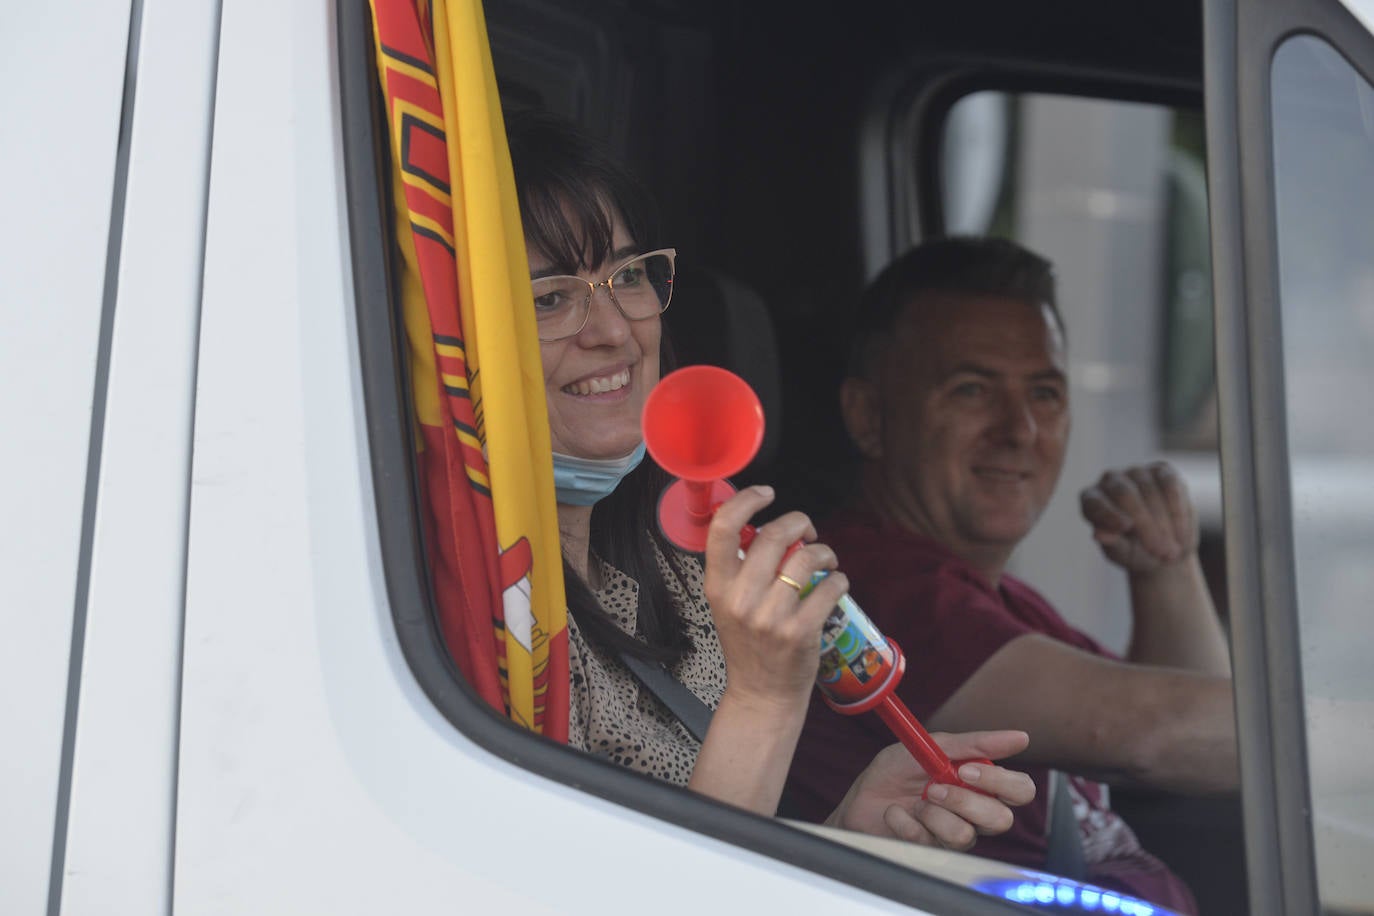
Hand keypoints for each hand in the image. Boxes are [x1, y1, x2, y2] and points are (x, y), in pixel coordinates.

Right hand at [703, 486, 849, 714]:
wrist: (761, 694)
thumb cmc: (748, 645)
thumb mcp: (728, 604)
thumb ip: (741, 568)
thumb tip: (769, 528)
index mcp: (718, 586)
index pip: (723, 528)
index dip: (746, 500)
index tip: (766, 493)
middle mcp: (740, 599)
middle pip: (774, 535)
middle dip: (799, 522)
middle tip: (808, 532)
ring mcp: (770, 617)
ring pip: (807, 558)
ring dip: (825, 552)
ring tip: (826, 561)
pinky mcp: (800, 632)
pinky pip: (829, 588)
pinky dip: (838, 580)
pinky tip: (834, 584)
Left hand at [826, 731, 1034, 849]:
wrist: (860, 799)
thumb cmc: (897, 770)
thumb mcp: (932, 746)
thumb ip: (974, 744)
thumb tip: (1020, 738)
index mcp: (981, 784)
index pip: (1020, 790)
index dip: (1002, 782)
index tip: (967, 769)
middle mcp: (974, 812)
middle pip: (1001, 819)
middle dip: (965, 802)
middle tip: (934, 788)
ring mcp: (954, 835)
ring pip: (965, 835)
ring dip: (933, 813)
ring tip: (916, 801)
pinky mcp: (931, 852)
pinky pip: (930, 843)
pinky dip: (906, 822)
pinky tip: (896, 814)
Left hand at [1079, 462, 1198, 574]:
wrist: (1164, 548)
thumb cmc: (1135, 552)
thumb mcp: (1122, 553)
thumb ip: (1111, 543)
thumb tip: (1098, 534)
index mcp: (1091, 500)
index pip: (1094, 503)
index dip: (1108, 513)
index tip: (1125, 527)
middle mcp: (1110, 480)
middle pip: (1124, 494)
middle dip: (1145, 523)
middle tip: (1160, 551)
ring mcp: (1135, 473)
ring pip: (1149, 490)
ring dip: (1164, 522)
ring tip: (1173, 550)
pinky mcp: (1161, 470)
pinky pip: (1169, 484)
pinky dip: (1177, 509)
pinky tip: (1181, 532)